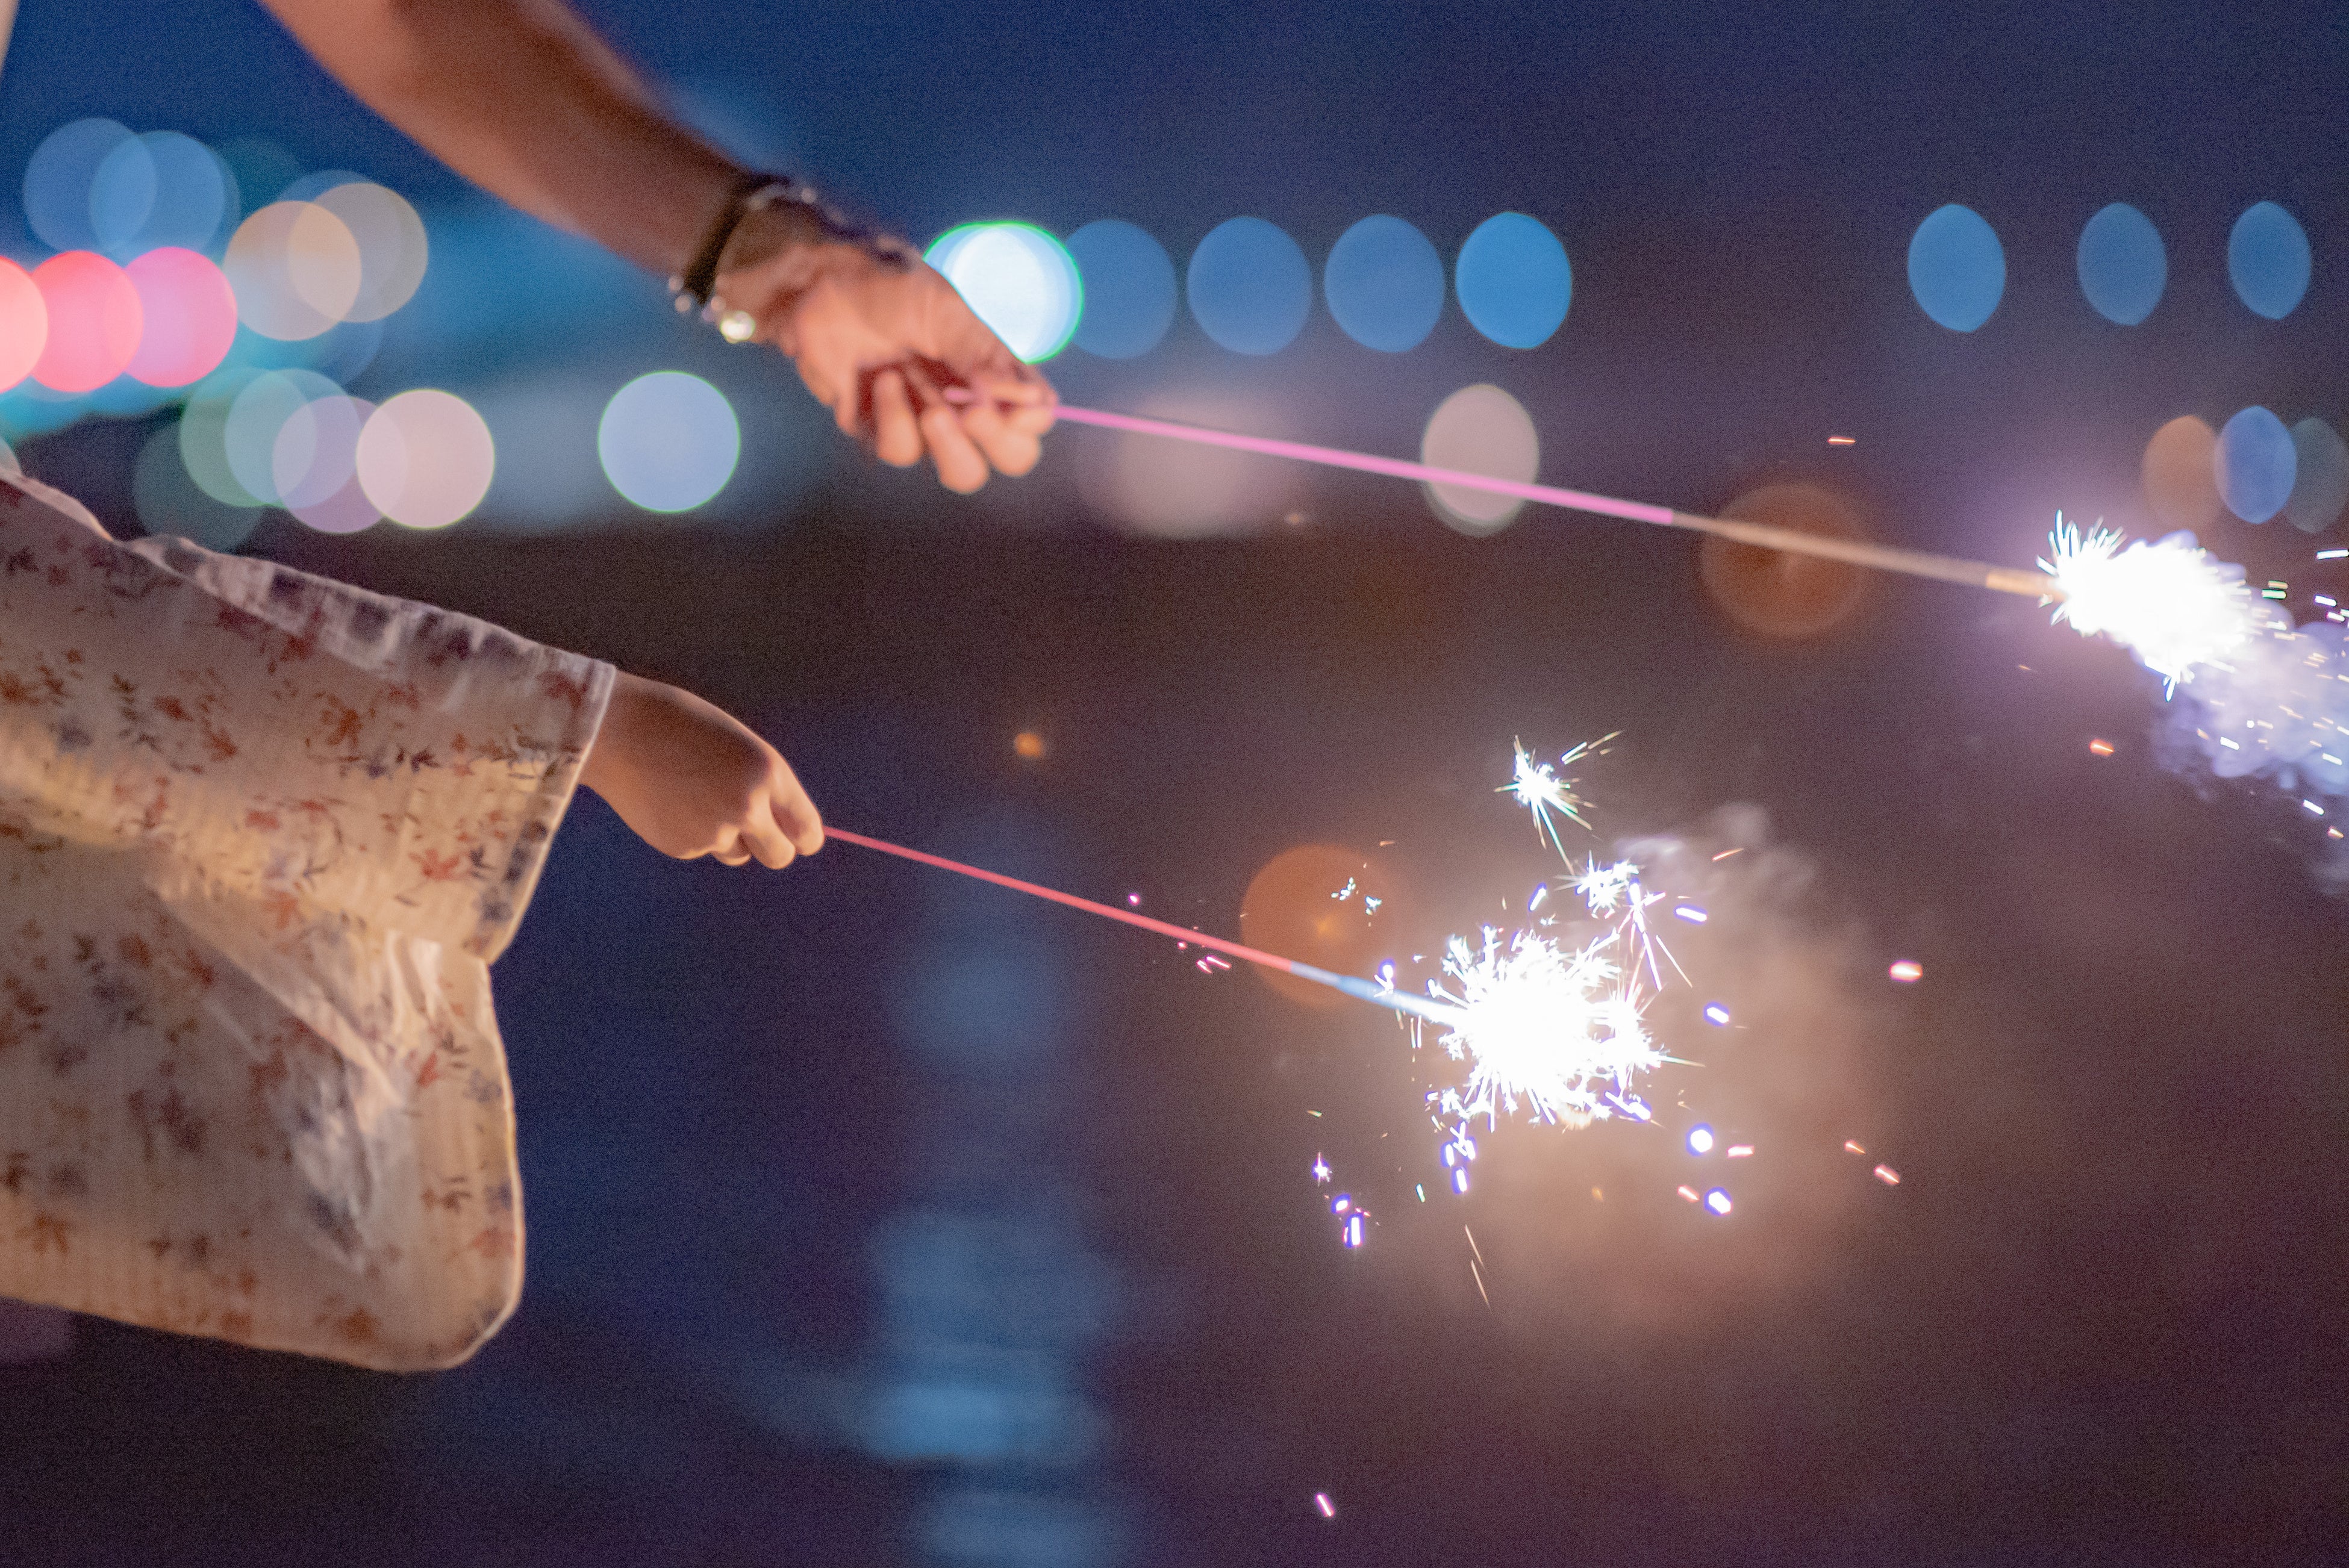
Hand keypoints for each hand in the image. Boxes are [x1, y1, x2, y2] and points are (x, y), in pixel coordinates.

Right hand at [578, 671, 822, 868]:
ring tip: (695, 797)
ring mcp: (715, 831)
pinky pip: (702, 849)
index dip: (804, 838)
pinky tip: (670, 802)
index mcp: (768, 773)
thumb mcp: (737, 747)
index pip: (806, 829)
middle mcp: (748, 807)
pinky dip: (692, 833)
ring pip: (737, 853)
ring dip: (727, 837)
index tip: (800, 840)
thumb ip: (762, 786)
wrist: (619, 731)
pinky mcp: (684, 847)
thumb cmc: (681, 727)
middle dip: (771, 848)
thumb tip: (780, 829)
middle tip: (756, 833)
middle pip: (779, 856)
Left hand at [715, 232, 1056, 493]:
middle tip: (972, 413)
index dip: (1032, 422)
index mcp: (993, 373)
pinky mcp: (882, 433)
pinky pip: (901, 452)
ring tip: (920, 397)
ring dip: (945, 440)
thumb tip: (1033, 399)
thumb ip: (985, 354)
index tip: (1016, 407)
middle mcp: (967, 404)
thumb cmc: (887, 287)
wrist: (818, 287)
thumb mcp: (944, 309)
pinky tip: (880, 382)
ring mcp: (926, 424)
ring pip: (962, 472)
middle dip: (996, 442)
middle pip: (1010, 458)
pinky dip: (893, 417)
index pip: (1034, 419)